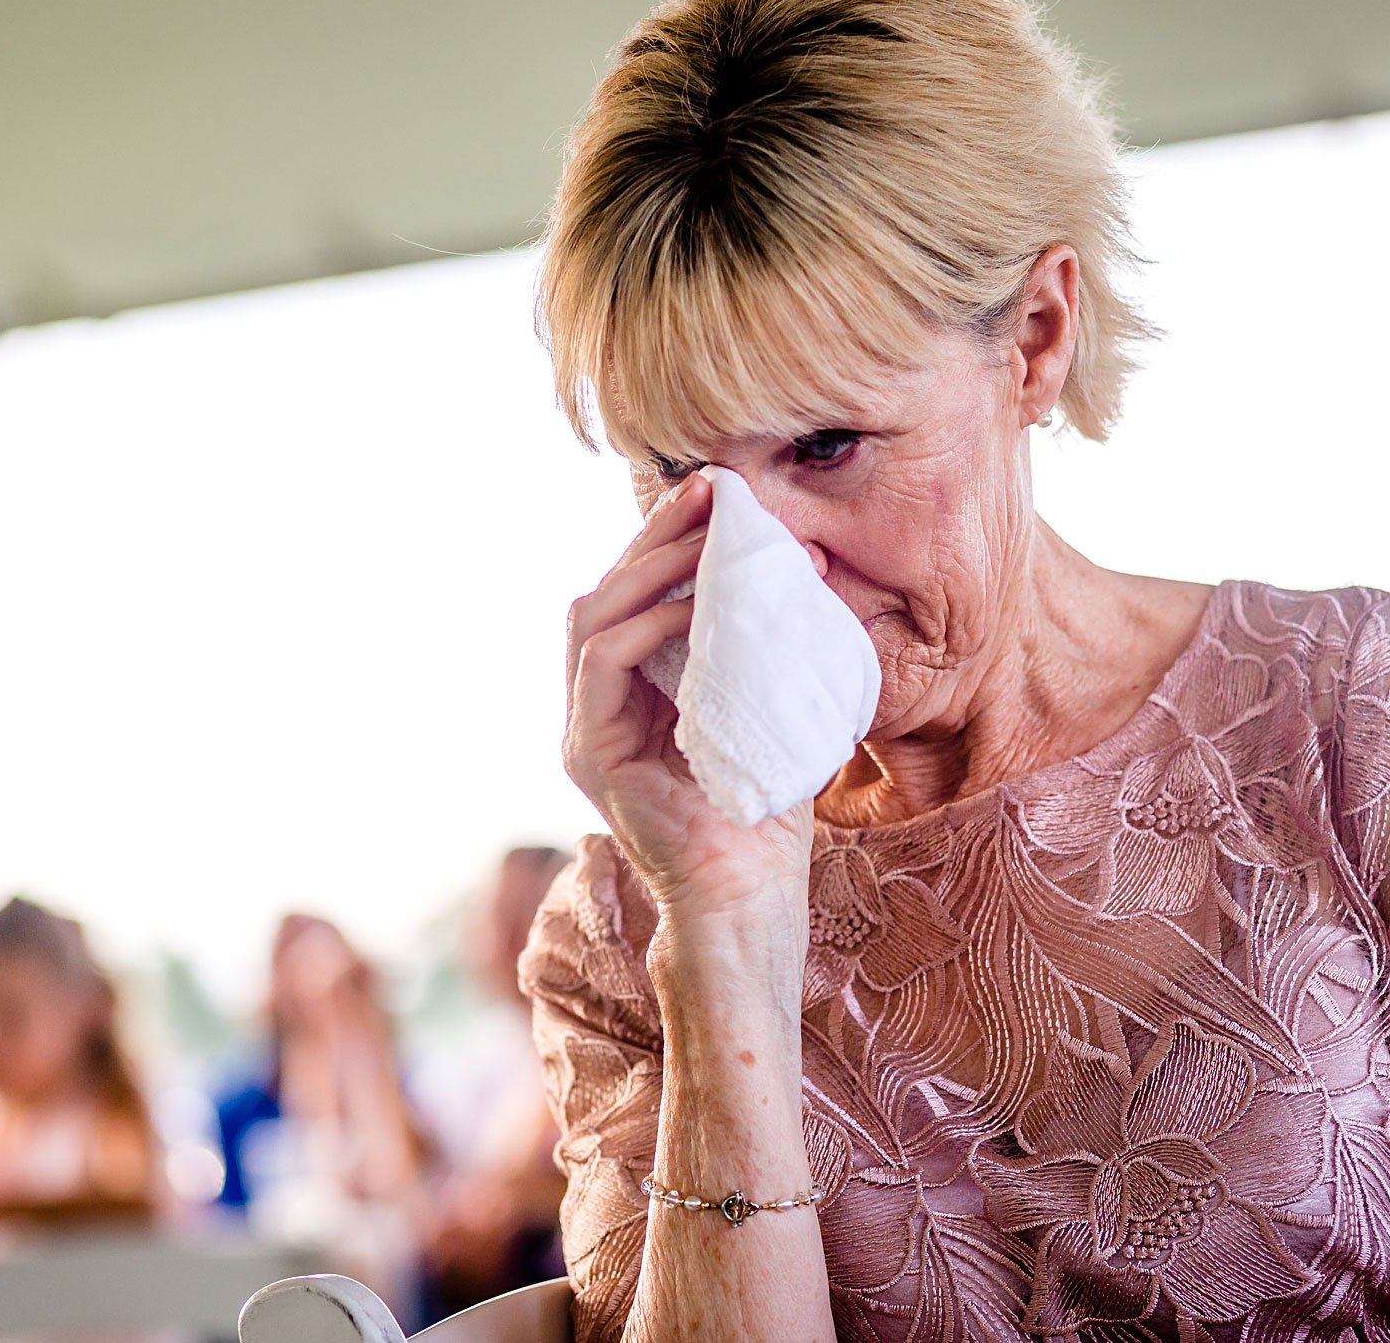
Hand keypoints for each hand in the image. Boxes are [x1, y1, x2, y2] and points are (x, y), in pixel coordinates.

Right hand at [563, 473, 813, 940]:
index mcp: (629, 695)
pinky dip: (647, 623)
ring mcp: (585, 731)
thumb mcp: (765, 705)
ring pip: (594, 618)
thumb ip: (762, 645)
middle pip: (605, 594)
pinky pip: (604, 664)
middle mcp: (595, 707)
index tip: (717, 494)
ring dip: (650, 568)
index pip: (633, 598)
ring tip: (706, 536)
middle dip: (654, 537)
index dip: (666, 541)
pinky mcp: (590, 755)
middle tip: (709, 493)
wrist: (753, 896)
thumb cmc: (767, 810)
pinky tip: (695, 602)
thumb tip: (805, 563)